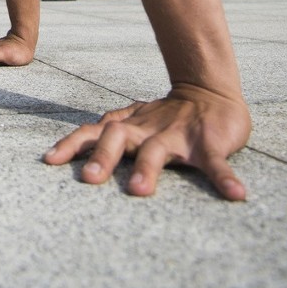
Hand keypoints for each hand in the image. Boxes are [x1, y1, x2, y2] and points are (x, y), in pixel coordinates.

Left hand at [43, 85, 250, 199]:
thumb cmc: (163, 117)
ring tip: (138, 191)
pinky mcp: (208, 144)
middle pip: (117, 138)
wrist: (209, 92)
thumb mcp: (131, 122)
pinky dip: (225, 179)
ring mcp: (177, 136)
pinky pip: (217, 164)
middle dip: (102, 157)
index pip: (91, 133)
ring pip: (157, 151)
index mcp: (127, 127)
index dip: (71, 145)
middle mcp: (146, 130)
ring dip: (147, 170)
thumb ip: (104, 135)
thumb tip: (60, 154)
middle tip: (89, 178)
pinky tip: (236, 195)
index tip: (50, 161)